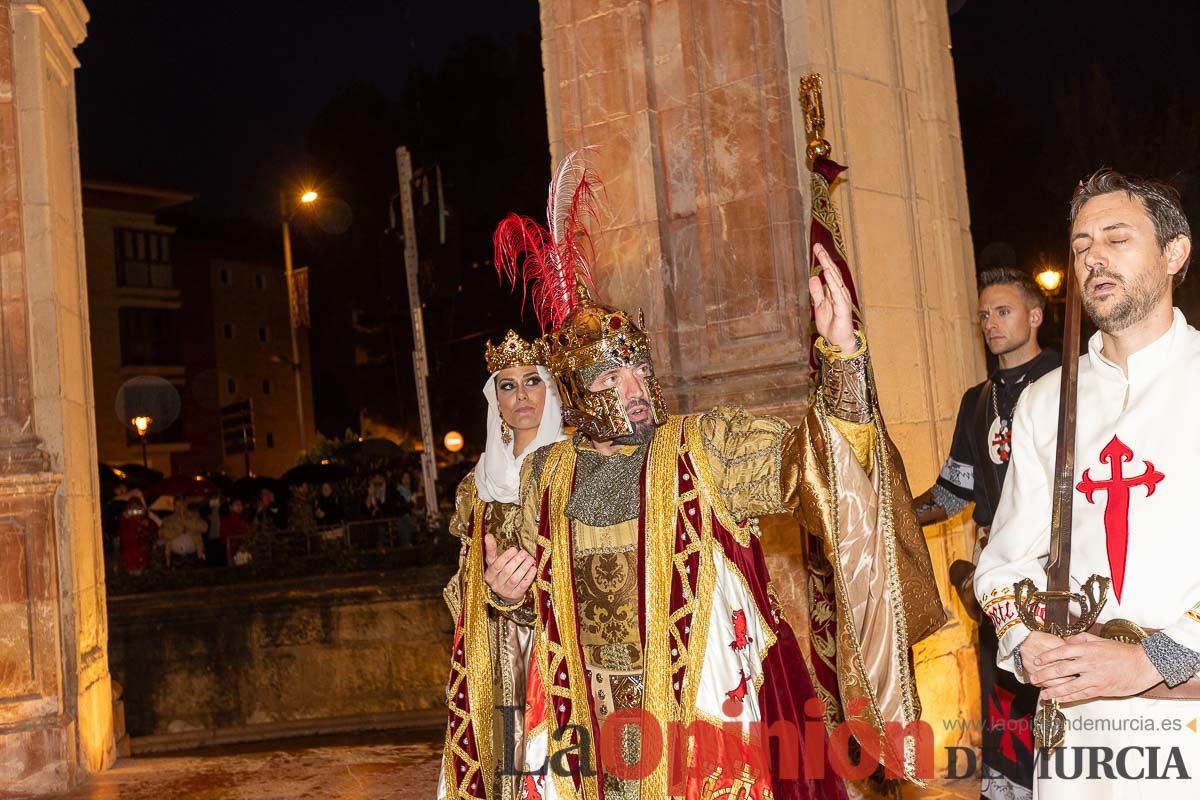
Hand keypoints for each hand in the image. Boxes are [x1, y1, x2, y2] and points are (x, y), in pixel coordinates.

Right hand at [483, 533, 534, 604]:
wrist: (504, 594)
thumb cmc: (499, 573)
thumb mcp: (493, 562)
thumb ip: (491, 549)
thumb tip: (488, 535)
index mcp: (489, 575)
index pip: (497, 565)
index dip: (506, 556)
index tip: (514, 549)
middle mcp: (496, 585)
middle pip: (507, 571)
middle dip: (517, 561)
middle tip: (524, 553)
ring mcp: (506, 591)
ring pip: (515, 579)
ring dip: (524, 567)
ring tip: (530, 559)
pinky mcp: (516, 595)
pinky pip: (523, 586)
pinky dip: (529, 576)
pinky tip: (533, 568)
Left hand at [810, 243, 856, 352]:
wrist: (838, 341)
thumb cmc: (831, 324)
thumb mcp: (819, 305)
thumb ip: (817, 292)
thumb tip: (813, 277)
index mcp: (834, 291)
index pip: (828, 272)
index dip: (823, 260)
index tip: (816, 248)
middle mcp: (840, 292)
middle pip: (832, 272)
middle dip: (825, 259)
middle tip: (817, 246)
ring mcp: (842, 299)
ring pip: (835, 279)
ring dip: (828, 266)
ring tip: (822, 256)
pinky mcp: (842, 307)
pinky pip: (837, 292)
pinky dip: (832, 282)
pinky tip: (827, 273)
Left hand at [1027, 631, 1161, 701]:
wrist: (1144, 665)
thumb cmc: (1123, 652)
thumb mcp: (1101, 640)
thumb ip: (1082, 639)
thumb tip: (1066, 641)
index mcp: (1088, 649)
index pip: (1062, 651)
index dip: (1047, 657)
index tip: (1037, 661)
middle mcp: (1089, 663)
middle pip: (1062, 669)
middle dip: (1045, 675)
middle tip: (1034, 678)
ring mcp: (1095, 678)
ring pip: (1070, 685)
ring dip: (1054, 691)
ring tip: (1043, 695)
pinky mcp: (1102, 689)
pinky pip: (1082, 695)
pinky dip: (1069, 698)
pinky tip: (1060, 700)